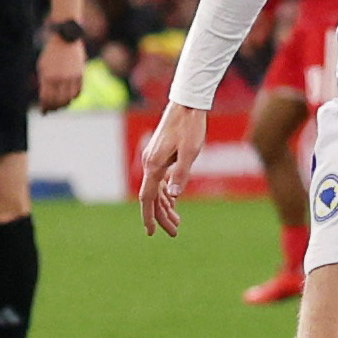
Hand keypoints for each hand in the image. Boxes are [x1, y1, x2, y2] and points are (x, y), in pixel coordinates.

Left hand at [36, 34, 87, 112]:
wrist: (65, 38)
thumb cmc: (51, 54)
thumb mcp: (42, 67)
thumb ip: (43, 83)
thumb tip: (44, 100)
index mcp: (47, 76)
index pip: (46, 99)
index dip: (45, 108)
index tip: (43, 111)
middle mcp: (60, 78)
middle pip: (58, 101)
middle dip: (54, 108)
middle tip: (51, 110)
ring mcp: (71, 77)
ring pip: (69, 99)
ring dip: (64, 105)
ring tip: (60, 106)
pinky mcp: (81, 74)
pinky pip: (78, 92)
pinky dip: (73, 98)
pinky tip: (69, 99)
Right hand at [136, 104, 206, 236]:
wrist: (186, 105)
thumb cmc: (190, 127)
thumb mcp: (190, 152)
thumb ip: (181, 173)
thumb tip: (173, 195)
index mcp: (155, 165)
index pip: (148, 197)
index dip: (149, 216)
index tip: (151, 232)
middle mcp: (150, 164)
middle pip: (152, 197)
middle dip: (162, 216)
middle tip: (174, 232)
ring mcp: (154, 159)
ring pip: (157, 189)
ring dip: (165, 206)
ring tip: (177, 221)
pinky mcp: (160, 155)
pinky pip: (160, 180)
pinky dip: (166, 193)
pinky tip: (173, 200)